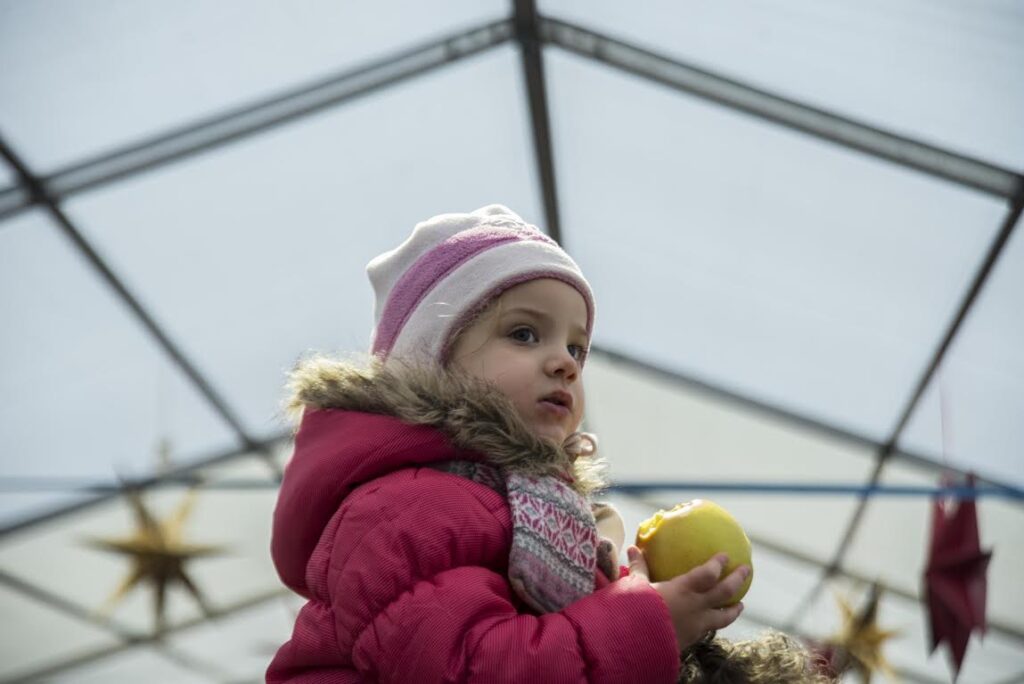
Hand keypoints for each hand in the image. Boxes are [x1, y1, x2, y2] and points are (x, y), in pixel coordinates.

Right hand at [627, 545, 746, 650]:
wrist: (635, 646)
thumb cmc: (634, 611)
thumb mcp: (634, 586)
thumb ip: (638, 567)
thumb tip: (633, 548)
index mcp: (682, 589)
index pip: (708, 574)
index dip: (718, 563)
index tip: (726, 555)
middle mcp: (695, 606)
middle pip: (725, 592)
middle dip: (738, 579)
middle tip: (747, 570)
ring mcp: (696, 626)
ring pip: (724, 617)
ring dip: (734, 609)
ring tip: (740, 604)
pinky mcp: (691, 640)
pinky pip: (709, 629)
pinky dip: (715, 623)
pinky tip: (712, 622)